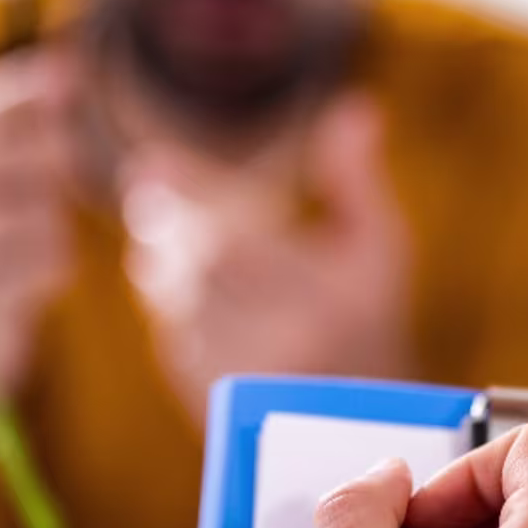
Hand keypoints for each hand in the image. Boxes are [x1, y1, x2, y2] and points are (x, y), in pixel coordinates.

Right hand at [0, 50, 78, 410]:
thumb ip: (17, 134)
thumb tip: (69, 65)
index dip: (21, 85)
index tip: (73, 69)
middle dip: (40, 140)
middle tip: (78, 146)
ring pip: (7, 210)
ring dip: (47, 207)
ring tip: (55, 219)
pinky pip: (32, 264)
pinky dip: (57, 258)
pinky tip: (57, 265)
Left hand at [124, 93, 411, 420]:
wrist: (359, 418)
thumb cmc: (367, 316)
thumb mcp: (377, 246)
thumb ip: (355, 179)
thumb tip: (355, 108)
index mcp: (330, 302)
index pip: (232, 242)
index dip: (186, 199)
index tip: (152, 163)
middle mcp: (286, 346)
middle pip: (197, 271)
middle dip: (168, 222)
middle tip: (150, 183)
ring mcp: (246, 380)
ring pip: (177, 304)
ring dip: (161, 258)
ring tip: (161, 223)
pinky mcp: (212, 400)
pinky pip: (171, 336)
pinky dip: (166, 300)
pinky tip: (179, 279)